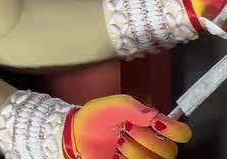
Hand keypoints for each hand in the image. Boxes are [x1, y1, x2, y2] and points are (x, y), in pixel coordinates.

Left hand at [71, 95, 189, 158]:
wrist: (76, 135)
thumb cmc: (95, 119)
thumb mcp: (111, 106)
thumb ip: (132, 107)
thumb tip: (153, 116)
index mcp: (154, 127)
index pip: (182, 133)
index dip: (174, 130)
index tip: (155, 123)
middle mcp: (154, 146)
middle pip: (169, 151)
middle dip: (146, 139)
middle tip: (126, 129)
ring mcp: (145, 158)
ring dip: (135, 152)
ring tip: (119, 142)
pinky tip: (117, 154)